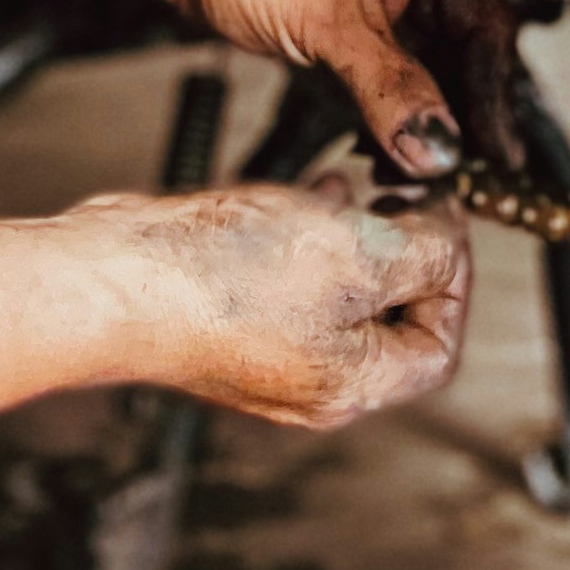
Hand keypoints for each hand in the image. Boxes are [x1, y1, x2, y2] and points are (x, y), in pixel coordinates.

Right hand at [72, 176, 471, 427]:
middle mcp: (312, 377)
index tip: (442, 222)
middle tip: (404, 197)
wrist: (116, 280)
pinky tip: (304, 191)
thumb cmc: (223, 281)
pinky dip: (309, 229)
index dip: (454, 281)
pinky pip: (290, 273)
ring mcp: (267, 346)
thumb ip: (423, 252)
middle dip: (404, 250)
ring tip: (358, 185)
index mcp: (352, 383)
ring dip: (357, 233)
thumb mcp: (360, 254)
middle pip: (391, 317)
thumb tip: (448, 241)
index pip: (438, 346)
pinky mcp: (229, 311)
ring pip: (340, 288)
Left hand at [168, 0, 519, 177]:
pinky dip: (388, 118)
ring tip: (414, 174)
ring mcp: (384, 0)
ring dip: (421, 126)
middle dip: (457, 122)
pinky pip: (387, 80)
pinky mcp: (348, 26)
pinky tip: (382, 151)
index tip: (497, 160)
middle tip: (455, 179)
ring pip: (425, 75)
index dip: (493, 103)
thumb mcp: (332, 21)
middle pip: (462, 60)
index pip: (487, 36)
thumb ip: (391, 89)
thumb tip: (438, 148)